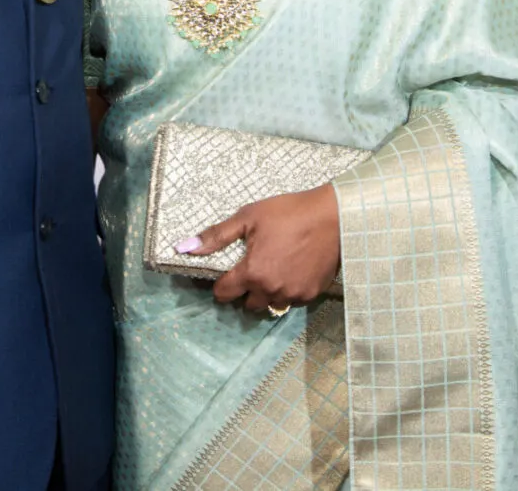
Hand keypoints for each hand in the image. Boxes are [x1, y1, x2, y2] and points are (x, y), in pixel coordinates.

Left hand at [179, 184, 340, 313]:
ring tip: (273, 270)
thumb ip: (216, 236)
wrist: (333, 216)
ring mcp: (293, 295)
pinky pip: (291, 301)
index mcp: (252, 272)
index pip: (224, 294)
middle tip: (252, 270)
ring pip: (270, 305)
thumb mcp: (248, 217)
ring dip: (267, 293)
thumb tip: (184, 247)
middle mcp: (271, 289)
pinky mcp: (311, 295)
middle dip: (245, 292)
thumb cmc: (289, 212)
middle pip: (247, 305)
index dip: (221, 285)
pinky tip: (292, 271)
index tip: (227, 275)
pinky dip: (288, 291)